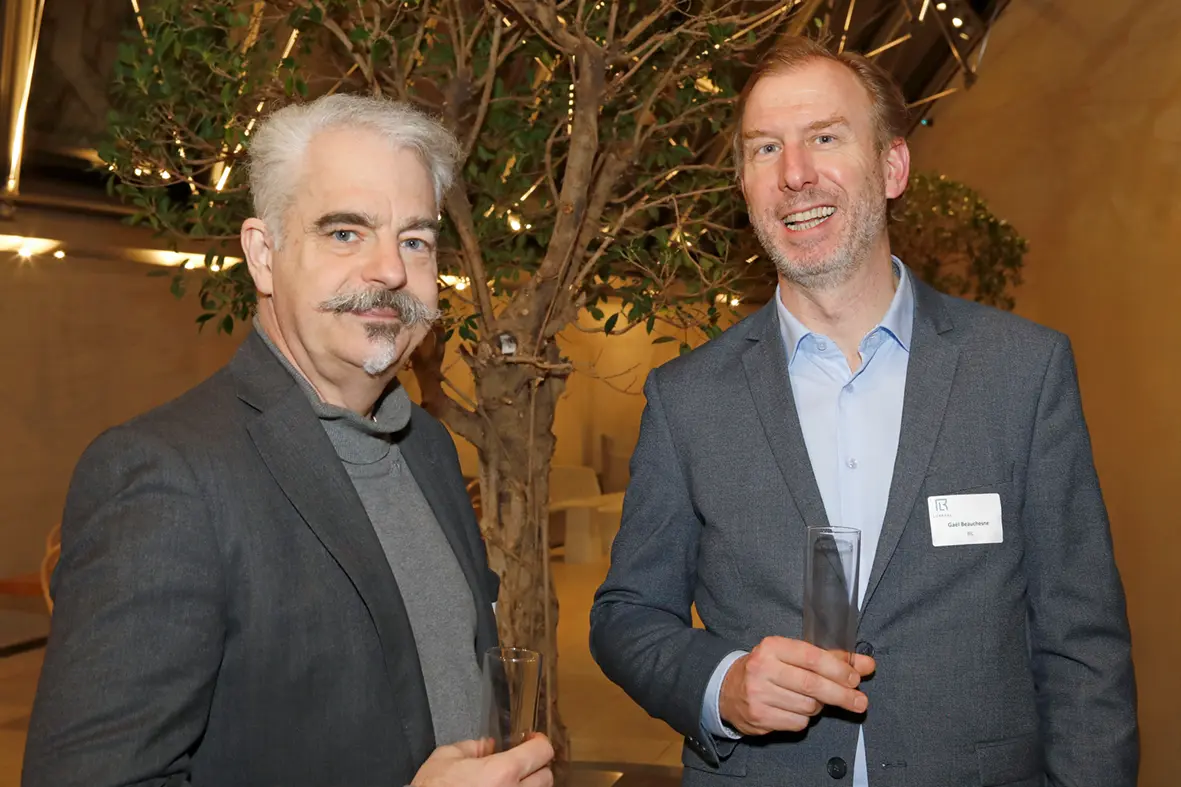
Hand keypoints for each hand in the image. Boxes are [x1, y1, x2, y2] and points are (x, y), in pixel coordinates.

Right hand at [410, 734, 553, 786]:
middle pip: (547, 777)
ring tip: (509, 781)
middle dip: (536, 766)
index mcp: (502, 772)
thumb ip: (471, 747)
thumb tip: (487, 746)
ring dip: (528, 785)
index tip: (531, 741)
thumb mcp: (446, 758)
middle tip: (522, 762)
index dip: (538, 742)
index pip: (542, 752)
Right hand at [719, 636, 875, 735]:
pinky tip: (794, 709)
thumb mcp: (792, 655)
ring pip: (807, 707)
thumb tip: (867, 665)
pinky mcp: (758, 717)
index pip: (812, 657)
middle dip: (841, 695)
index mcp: (771, 647)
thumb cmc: (769, 669)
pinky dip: (803, 719)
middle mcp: (762, 669)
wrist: (727, 689)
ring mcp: (758, 695)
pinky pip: (797, 723)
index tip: (856, 678)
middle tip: (860, 702)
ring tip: (811, 699)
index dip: (838, 669)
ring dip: (818, 706)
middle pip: (812, 685)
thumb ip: (830, 659)